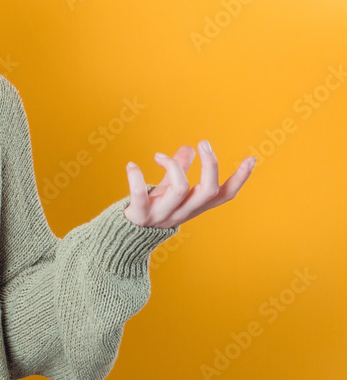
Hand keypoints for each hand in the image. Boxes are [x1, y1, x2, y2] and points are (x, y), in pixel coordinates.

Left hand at [122, 140, 255, 228]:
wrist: (128, 237)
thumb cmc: (153, 209)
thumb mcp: (170, 191)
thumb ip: (180, 170)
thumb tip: (189, 148)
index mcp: (195, 206)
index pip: (225, 195)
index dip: (240, 179)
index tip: (251, 159)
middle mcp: (183, 212)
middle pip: (207, 190)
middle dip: (210, 165)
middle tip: (203, 142)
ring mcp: (162, 215)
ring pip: (180, 189)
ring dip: (172, 166)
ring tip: (158, 156)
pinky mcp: (140, 215)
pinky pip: (140, 196)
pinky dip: (136, 178)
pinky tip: (131, 166)